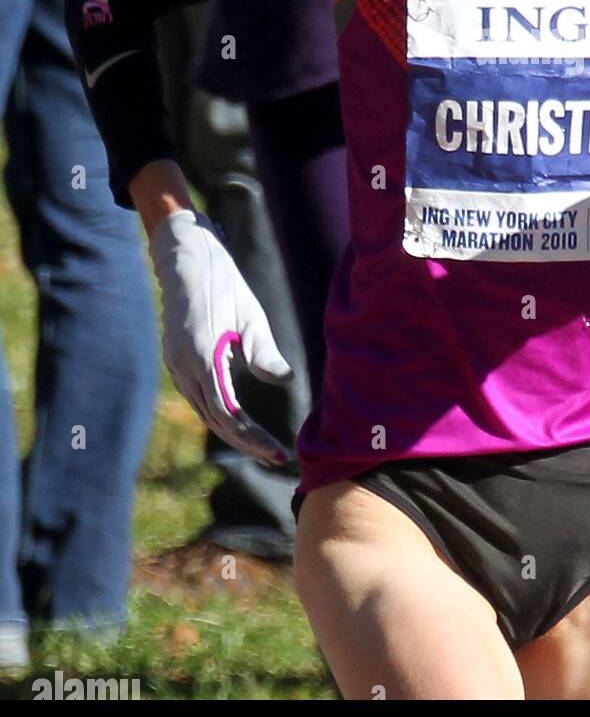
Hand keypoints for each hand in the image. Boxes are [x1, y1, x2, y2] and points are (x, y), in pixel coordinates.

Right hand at [148, 210, 293, 463]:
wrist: (185, 258)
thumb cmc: (223, 282)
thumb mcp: (249, 315)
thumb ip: (263, 351)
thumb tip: (285, 380)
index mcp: (201, 357)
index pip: (229, 413)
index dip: (253, 437)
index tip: (279, 452)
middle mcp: (184, 368)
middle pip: (216, 420)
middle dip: (247, 443)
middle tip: (278, 458)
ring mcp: (177, 366)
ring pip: (206, 412)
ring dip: (234, 433)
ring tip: (265, 448)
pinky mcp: (178, 362)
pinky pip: (201, 398)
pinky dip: (222, 414)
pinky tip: (243, 422)